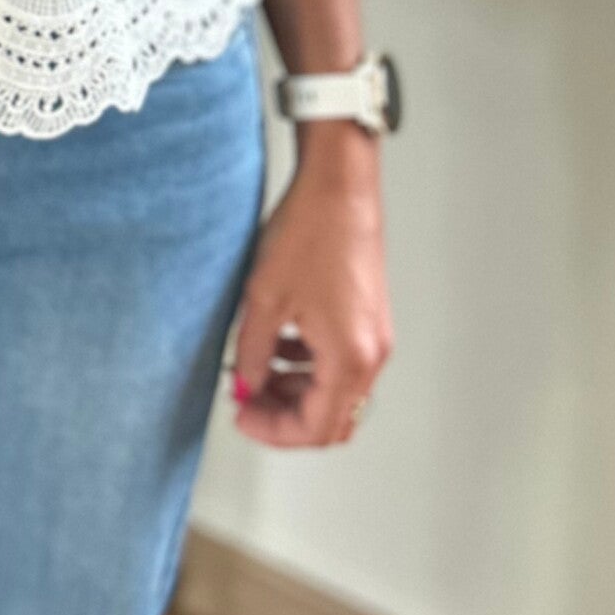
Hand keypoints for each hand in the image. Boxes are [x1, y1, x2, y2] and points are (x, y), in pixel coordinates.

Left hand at [228, 138, 392, 445]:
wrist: (339, 185)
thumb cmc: (309, 232)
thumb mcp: (265, 298)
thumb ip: (251, 354)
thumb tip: (244, 386)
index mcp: (349, 359)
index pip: (313, 428)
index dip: (271, 430)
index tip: (240, 416)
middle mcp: (371, 355)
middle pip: (331, 418)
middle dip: (285, 416)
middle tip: (247, 399)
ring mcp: (375, 337)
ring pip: (337, 392)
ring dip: (297, 391)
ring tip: (255, 370)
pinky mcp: (370, 318)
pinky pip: (342, 363)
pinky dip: (310, 366)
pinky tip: (279, 344)